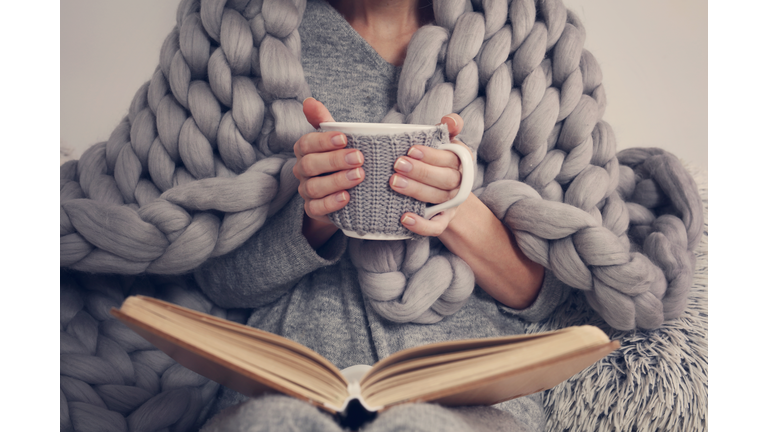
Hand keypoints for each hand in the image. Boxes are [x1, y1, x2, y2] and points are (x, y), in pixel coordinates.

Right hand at [292, 98, 364, 246]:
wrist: (344, 193)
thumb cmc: (339, 159)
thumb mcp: (335, 139)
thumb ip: (323, 120)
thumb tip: (309, 101)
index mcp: (305, 151)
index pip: (306, 143)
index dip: (323, 141)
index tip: (345, 138)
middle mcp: (302, 171)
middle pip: (310, 165)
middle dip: (335, 160)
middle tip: (359, 158)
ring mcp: (306, 191)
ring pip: (314, 187)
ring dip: (337, 181)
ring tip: (359, 176)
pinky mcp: (313, 209)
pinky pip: (316, 208)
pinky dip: (331, 203)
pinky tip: (347, 198)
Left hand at [392, 114, 472, 236]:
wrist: (444, 195)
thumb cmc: (438, 162)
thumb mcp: (444, 143)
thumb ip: (448, 128)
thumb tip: (450, 120)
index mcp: (462, 162)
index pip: (451, 159)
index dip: (432, 155)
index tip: (411, 149)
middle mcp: (460, 183)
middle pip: (446, 179)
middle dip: (421, 172)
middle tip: (397, 165)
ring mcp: (452, 204)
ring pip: (438, 198)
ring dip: (416, 191)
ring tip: (394, 182)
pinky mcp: (443, 221)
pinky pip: (436, 227)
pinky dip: (421, 225)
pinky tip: (404, 218)